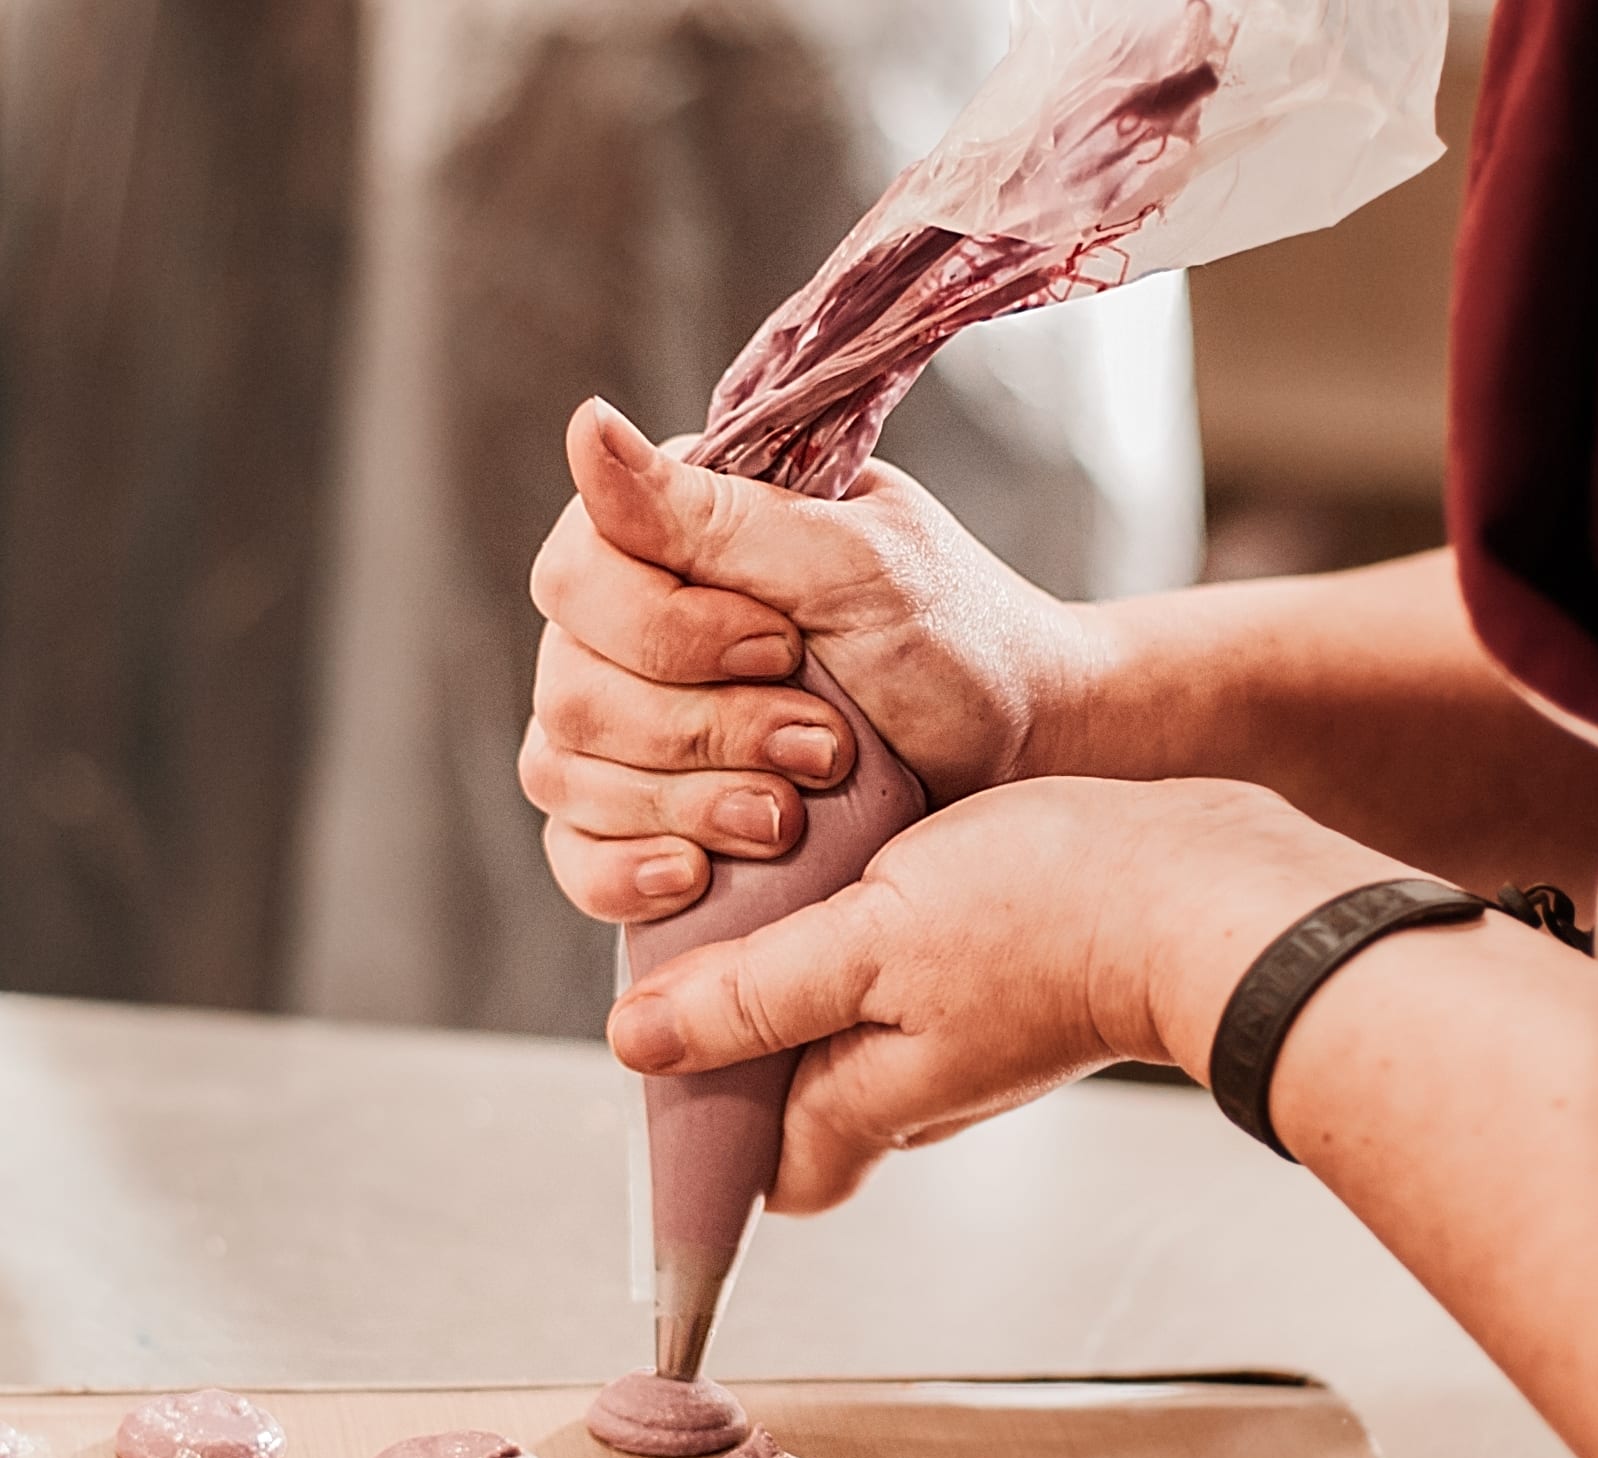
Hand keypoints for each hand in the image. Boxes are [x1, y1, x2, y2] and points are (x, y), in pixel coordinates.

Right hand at [522, 397, 1088, 922]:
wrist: (1017, 754)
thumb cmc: (951, 641)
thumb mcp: (852, 563)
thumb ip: (714, 514)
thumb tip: (583, 427)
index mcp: (668, 538)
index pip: (575, 579)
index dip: (666, 631)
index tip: (784, 647)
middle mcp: (627, 631)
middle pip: (573, 692)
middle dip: (705, 731)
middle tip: (824, 745)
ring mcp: (628, 733)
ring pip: (566, 775)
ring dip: (689, 803)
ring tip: (792, 815)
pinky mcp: (648, 821)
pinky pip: (574, 856)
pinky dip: (624, 873)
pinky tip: (692, 875)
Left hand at [604, 775, 1401, 1211]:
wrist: (1202, 886)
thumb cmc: (1048, 913)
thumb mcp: (869, 942)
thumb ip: (754, 996)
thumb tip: (638, 1043)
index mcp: (866, 1105)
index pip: (758, 1175)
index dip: (701, 1135)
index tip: (662, 1055)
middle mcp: (913, 1096)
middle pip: (793, 1102)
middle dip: (740, 1042)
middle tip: (707, 941)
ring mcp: (963, 1047)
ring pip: (845, 1036)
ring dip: (800, 981)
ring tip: (777, 893)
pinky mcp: (999, 991)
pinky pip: (899, 988)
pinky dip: (862, 947)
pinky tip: (860, 876)